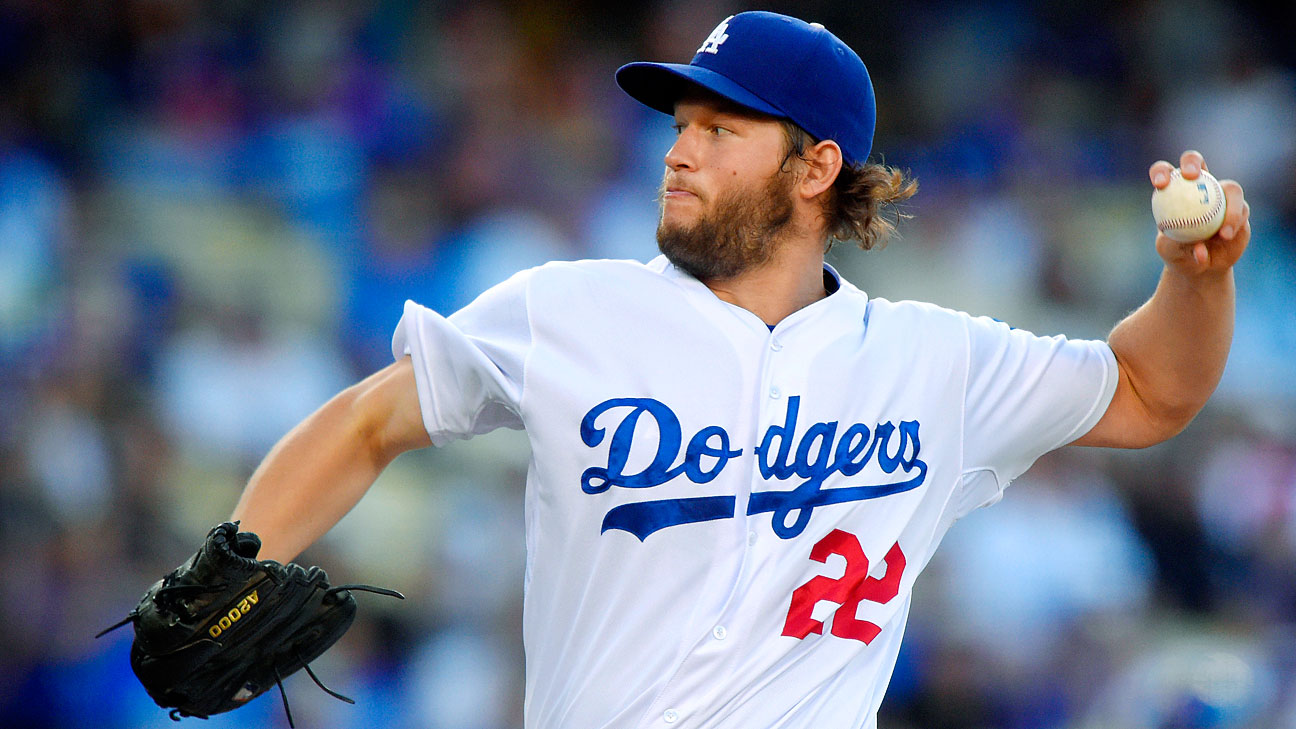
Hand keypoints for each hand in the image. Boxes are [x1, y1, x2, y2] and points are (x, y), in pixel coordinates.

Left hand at [1149, 150, 1249, 275]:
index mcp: (1172, 190)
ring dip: (1229, 208)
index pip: (1164, 172)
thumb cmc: (1178, 254)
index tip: (1160, 184)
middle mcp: (1198, 186)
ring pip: (1231, 188)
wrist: (1199, 265)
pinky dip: (1234, 222)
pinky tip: (1226, 236)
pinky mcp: (1240, 208)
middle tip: (1191, 175)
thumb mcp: (1170, 251)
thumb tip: (1197, 246)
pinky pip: (1241, 210)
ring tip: (1222, 234)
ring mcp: (1221, 195)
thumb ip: (1178, 244)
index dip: (1161, 172)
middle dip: (1192, 162)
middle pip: (1195, 162)